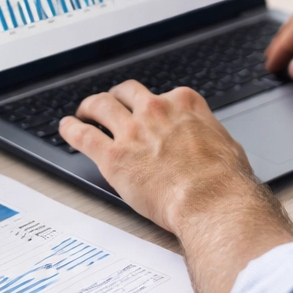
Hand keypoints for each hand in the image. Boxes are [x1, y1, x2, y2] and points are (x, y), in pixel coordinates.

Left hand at [60, 81, 292, 292]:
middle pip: (127, 92)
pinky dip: (71, 129)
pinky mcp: (113, 156)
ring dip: (89, 106)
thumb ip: (209, 136)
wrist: (211, 200)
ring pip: (100, 106)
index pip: (163, 95)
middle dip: (117, 96)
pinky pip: (83, 136)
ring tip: (84, 111)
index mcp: (184, 103)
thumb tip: (210, 143)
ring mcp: (132, 131)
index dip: (153, 103)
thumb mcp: (226, 145)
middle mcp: (156, 110)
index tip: (150, 110)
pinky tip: (66, 128)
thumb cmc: (224, 180)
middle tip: (112, 103)